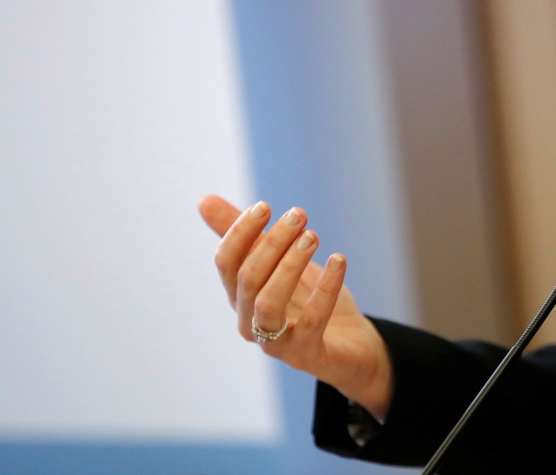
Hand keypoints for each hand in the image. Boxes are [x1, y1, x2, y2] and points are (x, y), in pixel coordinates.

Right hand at [199, 195, 393, 419]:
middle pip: (248, 279)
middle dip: (272, 242)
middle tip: (299, 214)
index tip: (265, 205)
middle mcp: (251, 322)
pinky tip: (339, 260)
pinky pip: (312, 321)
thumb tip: (203, 200)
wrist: (352, 346)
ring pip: (269, 302)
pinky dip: (325, 288)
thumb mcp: (282, 262)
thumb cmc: (310, 300)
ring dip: (290, 264)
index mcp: (241, 298)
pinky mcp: (307, 355)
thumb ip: (250, 236)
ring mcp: (276, 343)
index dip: (240, 232)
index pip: (226, 263)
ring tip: (313, 236)